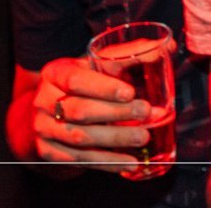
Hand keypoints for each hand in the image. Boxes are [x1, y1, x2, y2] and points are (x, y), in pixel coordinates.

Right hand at [30, 57, 152, 171]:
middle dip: (116, 113)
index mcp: (55, 73)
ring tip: (143, 137)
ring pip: (80, 137)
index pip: (76, 80)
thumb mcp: (97, 63)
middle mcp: (43, 101)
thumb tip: (166, 48)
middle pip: (80, 110)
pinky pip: (80, 160)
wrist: (50, 108)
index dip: (103, 87)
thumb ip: (128, 55)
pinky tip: (129, 162)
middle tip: (146, 112)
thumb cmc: (83, 81)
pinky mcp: (49, 152)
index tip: (130, 92)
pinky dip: (107, 162)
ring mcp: (44, 129)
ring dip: (115, 139)